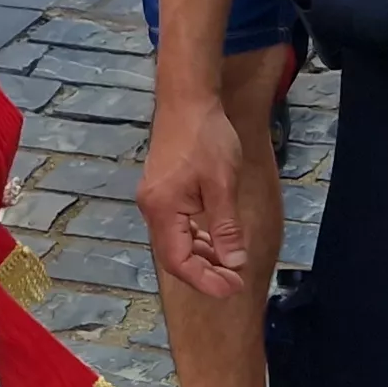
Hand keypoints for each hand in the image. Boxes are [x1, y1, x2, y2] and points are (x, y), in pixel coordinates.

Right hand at [140, 92, 253, 298]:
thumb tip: (234, 263)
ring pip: (175, 243)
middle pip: (174, 256)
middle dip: (204, 273)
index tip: (233, 287)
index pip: (179, 261)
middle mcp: (152, 208)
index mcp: (162, 209)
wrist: (187, 99)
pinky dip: (196, 239)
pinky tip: (216, 240)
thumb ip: (226, 227)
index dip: (205, 280)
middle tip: (235, 281)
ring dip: (202, 257)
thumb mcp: (223, 183)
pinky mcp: (162, 192)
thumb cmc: (206, 137)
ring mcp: (154, 200)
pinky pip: (177, 227)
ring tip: (230, 264)